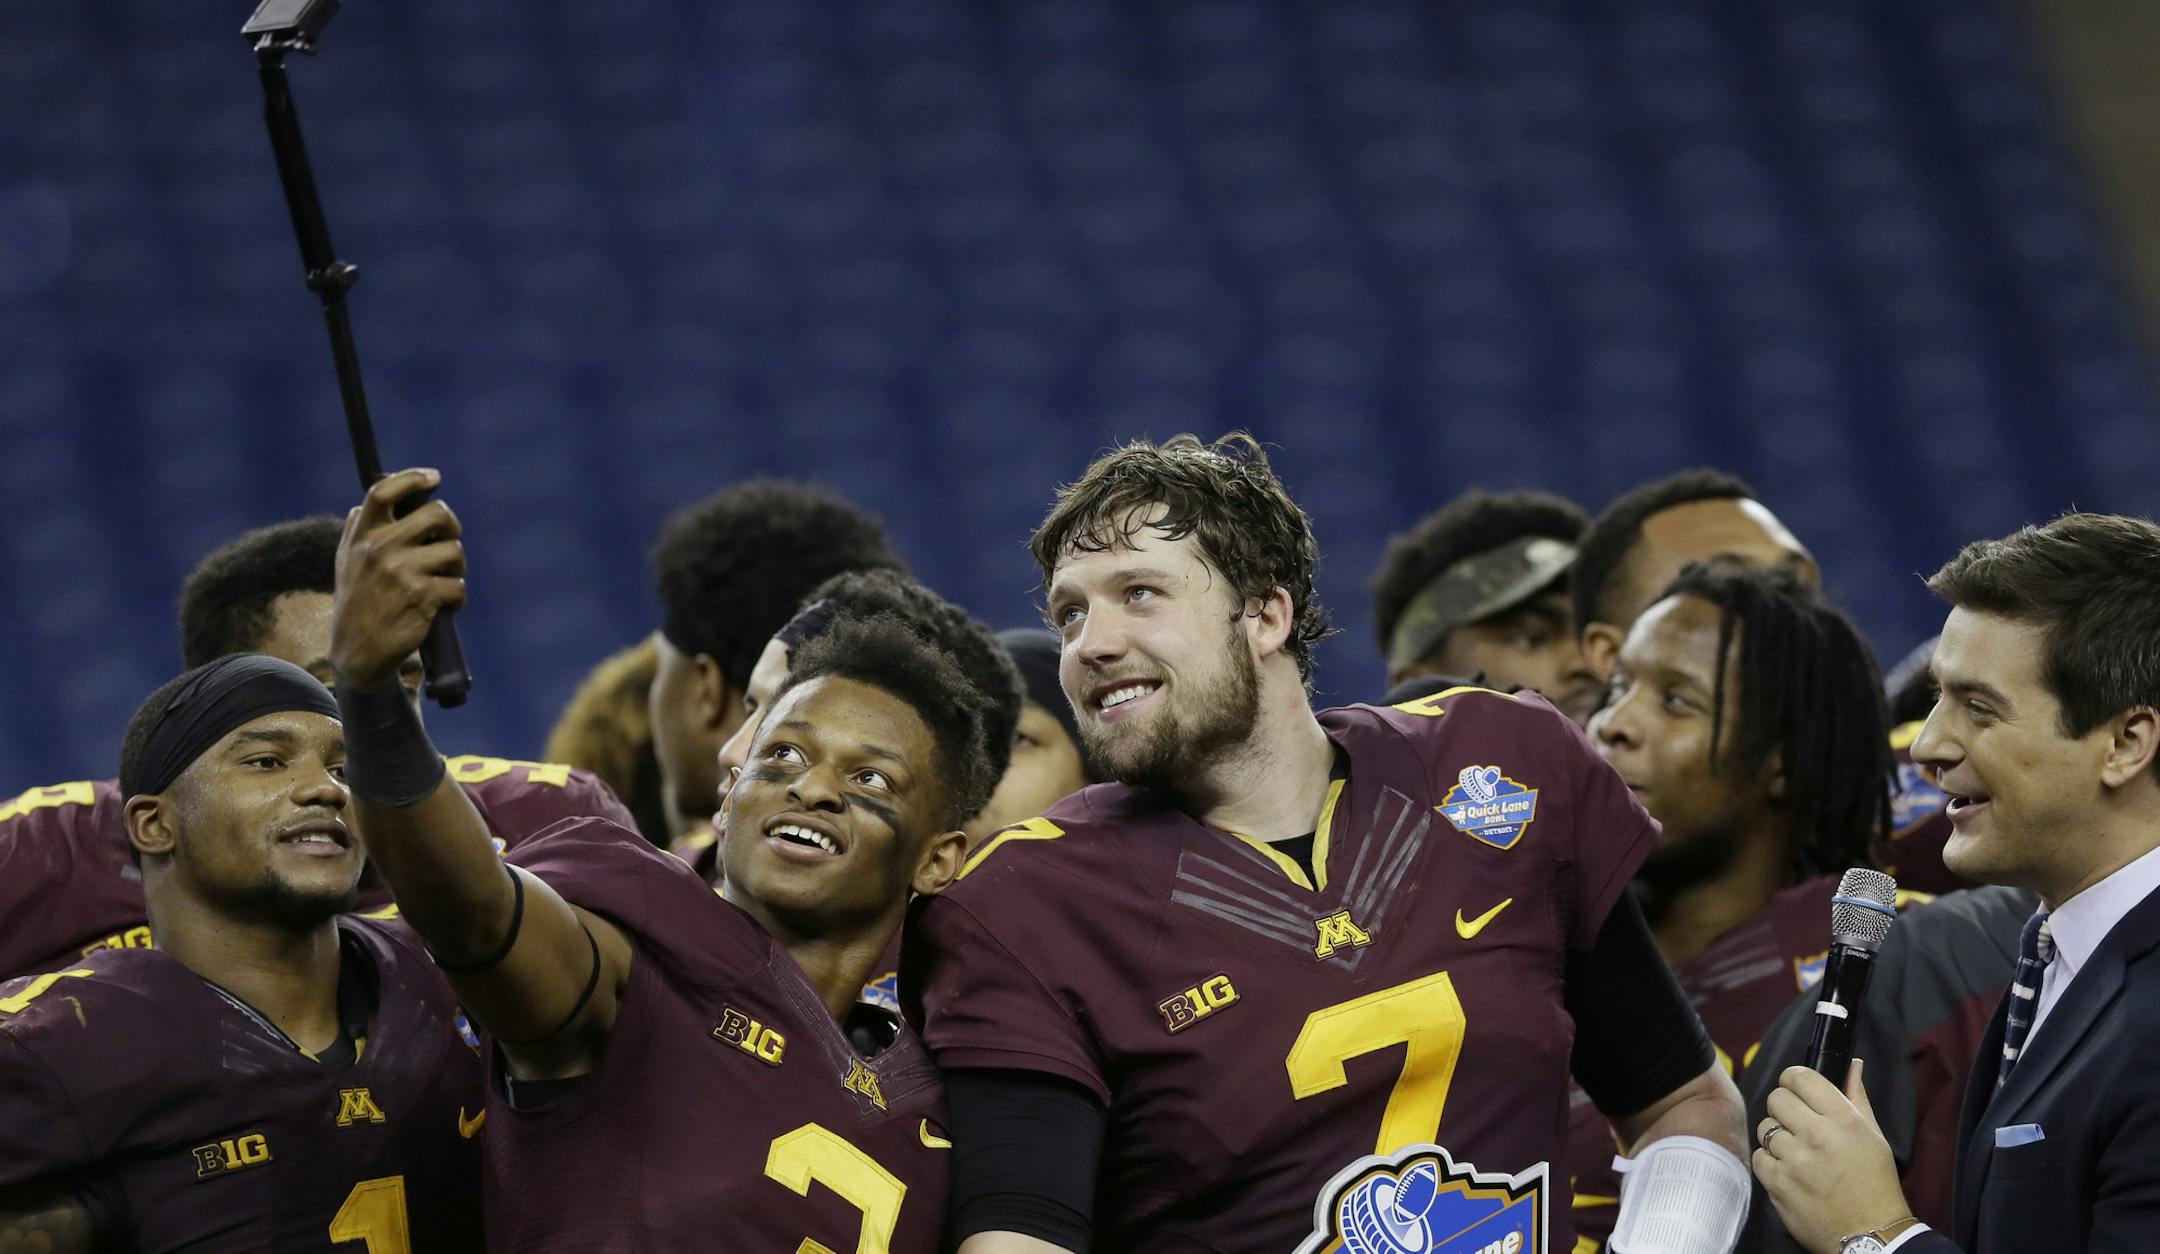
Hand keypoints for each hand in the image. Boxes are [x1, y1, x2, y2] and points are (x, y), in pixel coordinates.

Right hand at [330, 468, 465, 689]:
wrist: (357, 653)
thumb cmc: (358, 605)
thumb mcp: (347, 564)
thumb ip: (358, 532)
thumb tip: (371, 503)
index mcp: (362, 537)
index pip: (383, 492)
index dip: (412, 478)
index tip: (434, 476)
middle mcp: (379, 549)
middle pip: (437, 514)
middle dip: (452, 528)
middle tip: (448, 543)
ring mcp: (400, 571)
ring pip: (454, 551)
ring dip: (456, 568)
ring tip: (443, 582)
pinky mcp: (421, 596)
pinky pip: (458, 586)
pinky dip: (457, 597)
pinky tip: (444, 606)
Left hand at [1753, 1061, 1910, 1253]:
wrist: (1871, 1233)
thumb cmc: (1875, 1183)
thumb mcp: (1874, 1136)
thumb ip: (1857, 1097)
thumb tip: (1852, 1064)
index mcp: (1843, 1120)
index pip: (1801, 1077)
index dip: (1794, 1078)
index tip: (1796, 1087)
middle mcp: (1816, 1136)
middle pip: (1777, 1098)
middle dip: (1784, 1105)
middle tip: (1796, 1120)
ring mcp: (1794, 1161)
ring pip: (1765, 1127)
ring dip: (1777, 1135)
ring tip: (1796, 1148)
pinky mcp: (1778, 1184)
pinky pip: (1759, 1157)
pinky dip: (1770, 1161)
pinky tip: (1788, 1168)